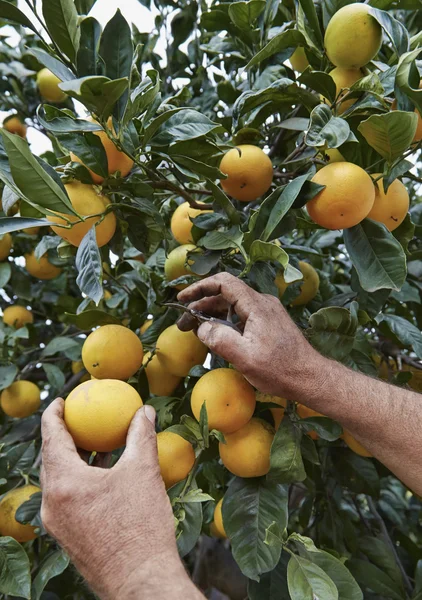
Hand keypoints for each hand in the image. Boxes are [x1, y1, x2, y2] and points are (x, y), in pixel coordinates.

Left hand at [41, 399, 198, 599]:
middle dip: (62, 437)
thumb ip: (141, 436)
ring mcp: (58, 524)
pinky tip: (104, 477)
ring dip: (74, 460)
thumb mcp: (143, 471)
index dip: (53, 414)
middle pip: (51, 460)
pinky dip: (80, 481)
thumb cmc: (140, 525)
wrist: (140, 580)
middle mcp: (53, 504)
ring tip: (94, 445)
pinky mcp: (69, 538)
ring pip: (60, 482)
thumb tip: (145, 412)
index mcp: (64, 483)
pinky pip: (68, 499)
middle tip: (76, 419)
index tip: (61, 400)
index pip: (51, 437)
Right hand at [178, 273, 325, 399]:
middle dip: (201, 306)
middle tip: (182, 323)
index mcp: (256, 305)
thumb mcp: (244, 357)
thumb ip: (220, 340)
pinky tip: (216, 337)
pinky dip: (225, 323)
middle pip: (226, 295)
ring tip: (194, 330)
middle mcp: (262, 303)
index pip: (223, 283)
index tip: (182, 299)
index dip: (200, 287)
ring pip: (233, 306)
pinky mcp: (269, 324)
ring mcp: (267, 313)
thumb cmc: (280, 369)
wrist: (310, 378)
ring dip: (212, 316)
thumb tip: (202, 328)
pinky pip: (242, 316)